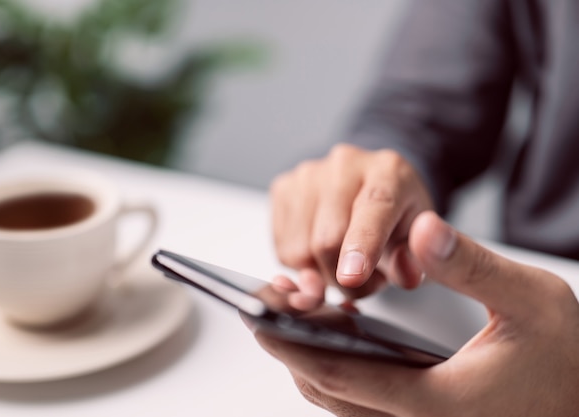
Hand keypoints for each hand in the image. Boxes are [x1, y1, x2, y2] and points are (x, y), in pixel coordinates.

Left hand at [253, 211, 578, 416]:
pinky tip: (331, 334)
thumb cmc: (564, 354)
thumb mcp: (531, 298)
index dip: (293, 346)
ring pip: (340, 401)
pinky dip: (334, 369)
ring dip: (306, 361)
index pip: (343, 374)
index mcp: (438, 400)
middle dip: (289, 352)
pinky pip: (359, 401)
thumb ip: (473, 265)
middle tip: (262, 312)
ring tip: (286, 318)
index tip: (259, 319)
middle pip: (329, 393)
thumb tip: (422, 230)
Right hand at [270, 144, 432, 297]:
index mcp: (389, 171)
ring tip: (343, 263)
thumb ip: (424, 261)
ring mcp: (309, 174)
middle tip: (364, 281)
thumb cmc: (398, 220)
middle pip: (328, 239)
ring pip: (300, 249)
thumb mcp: (422, 244)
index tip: (352, 277)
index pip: (374, 206)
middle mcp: (346, 164)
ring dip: (321, 274)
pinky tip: (321, 254)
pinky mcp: (283, 188)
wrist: (372, 194)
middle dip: (343, 279)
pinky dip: (302, 266)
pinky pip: (283, 249)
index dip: (362, 245)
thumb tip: (408, 272)